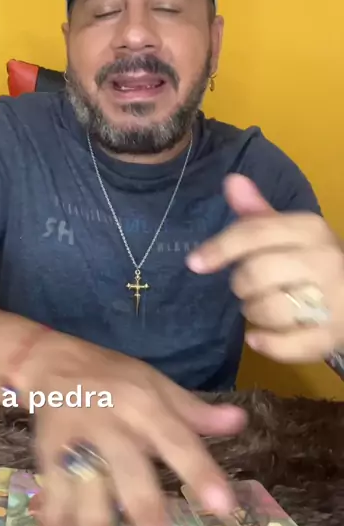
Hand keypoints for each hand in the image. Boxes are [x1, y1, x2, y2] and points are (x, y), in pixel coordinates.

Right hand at [18, 332, 245, 525]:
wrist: (52, 359)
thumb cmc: (114, 377)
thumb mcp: (155, 384)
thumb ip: (193, 411)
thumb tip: (240, 422)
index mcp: (144, 403)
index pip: (177, 439)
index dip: (200, 472)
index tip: (224, 507)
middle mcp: (111, 422)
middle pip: (128, 468)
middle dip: (142, 509)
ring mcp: (76, 438)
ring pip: (87, 486)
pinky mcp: (48, 451)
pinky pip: (52, 490)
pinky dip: (51, 522)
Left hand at [187, 174, 343, 361]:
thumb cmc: (315, 263)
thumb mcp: (291, 234)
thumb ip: (258, 214)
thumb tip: (231, 180)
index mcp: (310, 229)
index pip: (254, 234)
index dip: (220, 248)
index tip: (195, 263)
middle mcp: (325, 260)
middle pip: (256, 274)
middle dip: (241, 286)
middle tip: (249, 288)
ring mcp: (334, 299)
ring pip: (268, 310)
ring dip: (253, 314)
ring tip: (263, 309)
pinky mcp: (333, 335)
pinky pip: (288, 345)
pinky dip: (267, 344)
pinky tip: (258, 339)